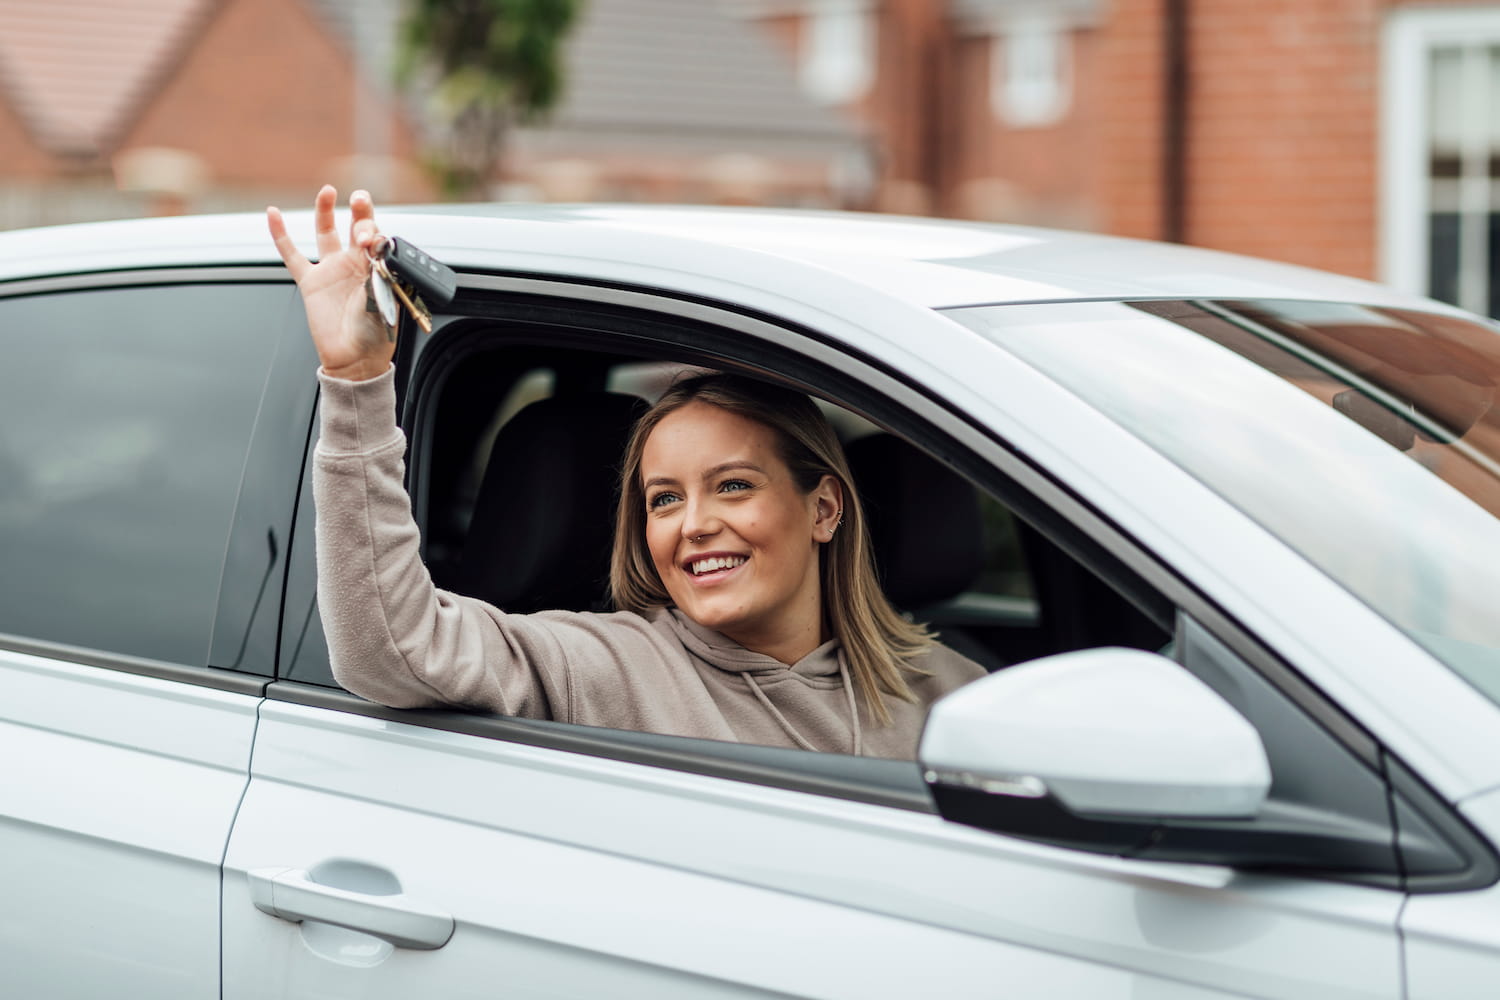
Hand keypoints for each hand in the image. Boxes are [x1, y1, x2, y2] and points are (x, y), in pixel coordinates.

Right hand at [267, 186, 394, 381]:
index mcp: (378, 268)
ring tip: (328, 191)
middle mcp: (355, 265)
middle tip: (359, 199)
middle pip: (356, 228)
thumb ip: (375, 275)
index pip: (377, 238)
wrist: (355, 360)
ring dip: (325, 210)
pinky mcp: (310, 282)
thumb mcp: (382, 302)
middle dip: (360, 212)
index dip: (374, 232)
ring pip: (326, 232)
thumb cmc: (375, 335)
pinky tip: (272, 214)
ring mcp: (332, 271)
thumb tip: (373, 253)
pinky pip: (291, 254)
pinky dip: (280, 234)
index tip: (370, 237)